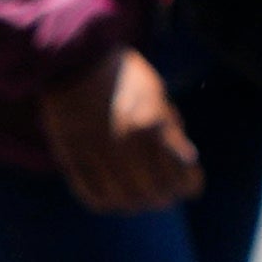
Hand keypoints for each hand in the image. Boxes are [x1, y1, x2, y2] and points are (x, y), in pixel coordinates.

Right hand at [33, 46, 202, 211]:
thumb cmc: (123, 75)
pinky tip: (114, 194)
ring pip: (123, 201)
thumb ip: (172, 131)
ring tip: (140, 195)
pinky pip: (92, 194)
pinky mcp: (71, 156)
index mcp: (149, 128)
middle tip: (165, 191)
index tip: (189, 181)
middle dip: (164, 196)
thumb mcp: (158, 96)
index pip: (179, 180)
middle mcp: (124, 145)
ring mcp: (95, 153)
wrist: (74, 59)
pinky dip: (106, 201)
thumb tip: (188, 160)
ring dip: (136, 203)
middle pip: (153, 195)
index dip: (189, 184)